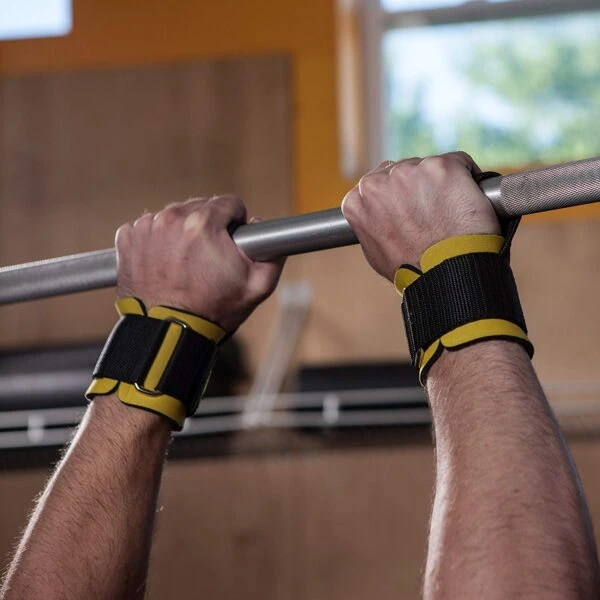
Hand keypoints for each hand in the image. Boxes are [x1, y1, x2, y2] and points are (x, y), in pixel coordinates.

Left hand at [115, 195, 284, 331]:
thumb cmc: (212, 311)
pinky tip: (165, 263)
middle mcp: (171, 218)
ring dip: (181, 232)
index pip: (228, 203)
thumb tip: (263, 226)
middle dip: (207, 227)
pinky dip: (158, 240)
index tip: (230, 241)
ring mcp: (146, 227)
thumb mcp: (258, 286)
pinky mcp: (127, 238)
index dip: (235, 222)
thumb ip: (272, 251)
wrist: (168, 332)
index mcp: (203, 223)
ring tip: (185, 263)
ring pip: (174, 215)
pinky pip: (150, 227)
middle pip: (200, 206)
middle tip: (207, 258)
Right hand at [341, 152, 500, 280]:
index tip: (410, 210)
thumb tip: (379, 218)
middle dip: (416, 188)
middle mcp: (378, 181)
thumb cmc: (414, 271)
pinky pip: (457, 163)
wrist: (447, 274)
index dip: (397, 197)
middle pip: (401, 171)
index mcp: (357, 200)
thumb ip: (371, 225)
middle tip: (432, 215)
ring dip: (439, 184)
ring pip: (427, 167)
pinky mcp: (442, 166)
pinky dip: (465, 179)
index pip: (377, 184)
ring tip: (449, 213)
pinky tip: (465, 204)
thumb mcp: (375, 252)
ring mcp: (410, 171)